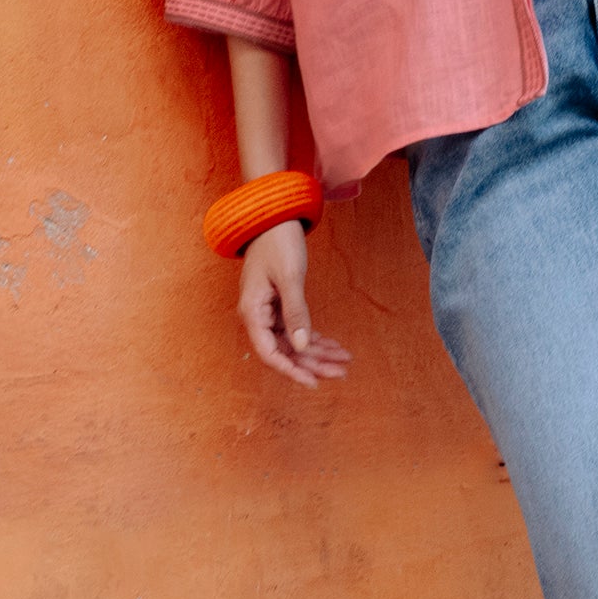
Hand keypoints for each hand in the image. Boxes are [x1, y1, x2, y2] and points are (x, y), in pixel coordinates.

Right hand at [236, 219, 347, 387]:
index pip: (270, 354)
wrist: (274, 215)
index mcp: (253, 312)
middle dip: (314, 363)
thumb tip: (302, 346)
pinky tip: (333, 344)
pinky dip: (315, 337)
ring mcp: (268, 310)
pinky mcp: (278, 303)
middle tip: (342, 372)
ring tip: (345, 359)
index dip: (292, 371)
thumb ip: (296, 312)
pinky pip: (295, 329)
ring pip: (293, 342)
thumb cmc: (278, 242)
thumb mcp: (290, 277)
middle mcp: (257, 316)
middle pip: (285, 351)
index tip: (314, 383)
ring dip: (318, 352)